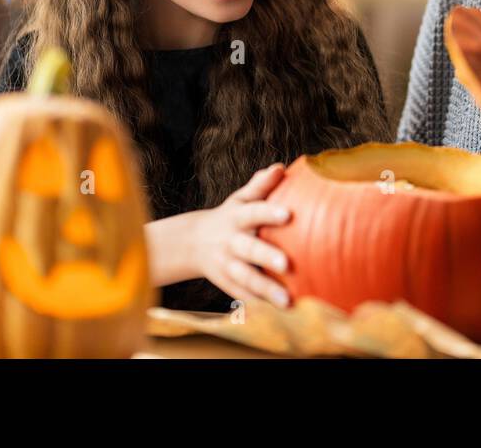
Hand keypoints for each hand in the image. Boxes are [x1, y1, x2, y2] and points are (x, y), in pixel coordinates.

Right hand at [189, 164, 291, 307]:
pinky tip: (280, 312)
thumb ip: (260, 185)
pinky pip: (243, 295)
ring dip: (265, 289)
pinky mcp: (227, 284)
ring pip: (245, 278)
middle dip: (266, 256)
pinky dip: (259, 304)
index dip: (269, 213)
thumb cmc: (230, 217)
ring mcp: (227, 265)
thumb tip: (280, 168)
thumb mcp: (240, 199)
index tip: (288, 215)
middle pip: (248, 249)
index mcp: (237, 217)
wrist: (192, 243)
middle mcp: (231, 242)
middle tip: (287, 264)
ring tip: (287, 300)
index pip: (253, 212)